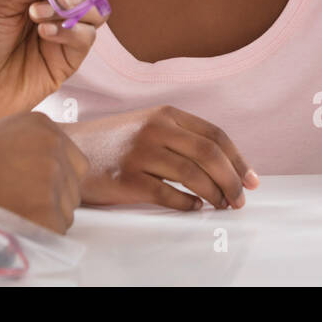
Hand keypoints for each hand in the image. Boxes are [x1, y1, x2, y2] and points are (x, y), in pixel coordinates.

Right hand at [0, 112, 87, 231]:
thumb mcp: (2, 135)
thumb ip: (33, 147)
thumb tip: (55, 170)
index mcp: (43, 125)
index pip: (75, 163)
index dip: (55, 182)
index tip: (30, 189)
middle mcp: (53, 146)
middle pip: (73, 188)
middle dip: (52, 201)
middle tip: (17, 204)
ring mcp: (51, 176)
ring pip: (66, 211)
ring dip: (44, 219)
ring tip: (9, 211)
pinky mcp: (46, 208)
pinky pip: (55, 231)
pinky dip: (37, 235)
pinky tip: (10, 224)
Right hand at [66, 105, 258, 210]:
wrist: (69, 148)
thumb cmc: (114, 142)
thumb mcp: (147, 126)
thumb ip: (180, 137)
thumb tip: (226, 165)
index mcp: (165, 114)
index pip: (215, 135)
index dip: (239, 160)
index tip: (251, 180)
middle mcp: (154, 129)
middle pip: (209, 155)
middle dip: (232, 180)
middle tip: (240, 199)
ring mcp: (140, 153)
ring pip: (193, 176)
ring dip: (214, 195)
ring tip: (221, 205)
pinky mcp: (127, 178)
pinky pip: (169, 195)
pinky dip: (188, 205)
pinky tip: (193, 208)